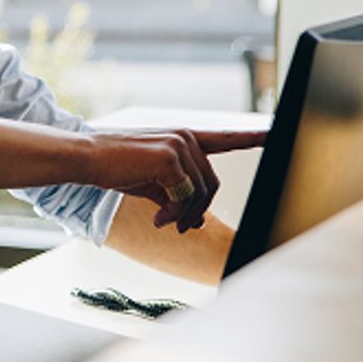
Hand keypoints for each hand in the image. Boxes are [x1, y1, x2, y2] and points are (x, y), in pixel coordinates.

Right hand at [92, 129, 265, 232]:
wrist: (87, 158)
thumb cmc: (115, 168)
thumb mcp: (151, 182)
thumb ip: (177, 196)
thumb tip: (196, 222)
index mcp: (183, 139)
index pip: (226, 138)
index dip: (253, 138)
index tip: (274, 134)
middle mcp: (186, 137)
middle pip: (212, 184)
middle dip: (197, 210)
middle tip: (180, 227)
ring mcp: (179, 145)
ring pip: (201, 193)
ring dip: (183, 215)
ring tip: (162, 221)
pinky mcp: (170, 158)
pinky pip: (185, 197)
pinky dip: (172, 214)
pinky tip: (156, 218)